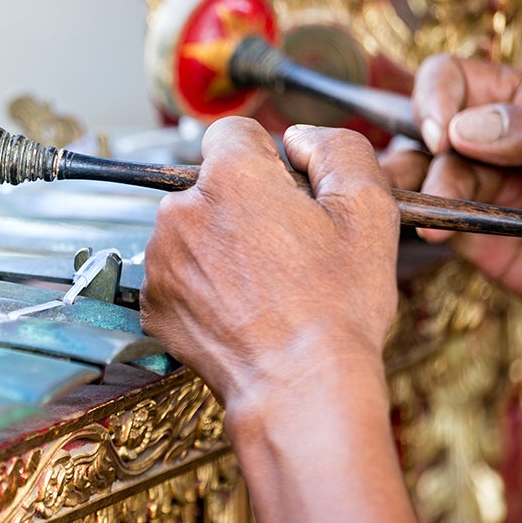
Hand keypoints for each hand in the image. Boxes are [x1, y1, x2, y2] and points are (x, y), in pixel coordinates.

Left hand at [140, 118, 398, 432]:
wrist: (299, 388)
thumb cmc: (337, 306)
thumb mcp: (368, 210)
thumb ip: (337, 150)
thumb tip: (301, 139)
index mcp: (230, 177)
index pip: (235, 134)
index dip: (268, 159)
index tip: (289, 194)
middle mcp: (181, 210)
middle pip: (212, 185)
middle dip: (244, 206)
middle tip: (287, 250)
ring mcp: (160, 259)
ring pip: (193, 230)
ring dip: (220, 246)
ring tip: (266, 287)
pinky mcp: (153, 302)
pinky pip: (178, 275)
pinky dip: (203, 286)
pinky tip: (241, 311)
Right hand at [387, 54, 521, 344]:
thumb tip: (465, 128)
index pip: (455, 79)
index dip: (436, 98)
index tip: (443, 134)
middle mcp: (495, 144)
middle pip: (424, 126)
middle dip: (414, 144)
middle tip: (427, 173)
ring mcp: (482, 191)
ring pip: (418, 174)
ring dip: (407, 183)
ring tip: (418, 203)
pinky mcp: (477, 238)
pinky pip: (435, 220)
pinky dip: (422, 221)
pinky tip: (433, 229)